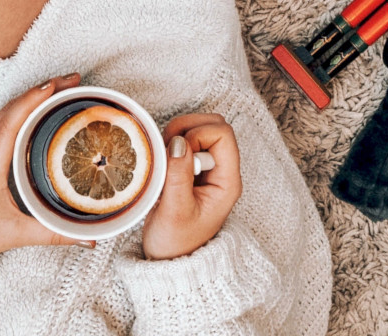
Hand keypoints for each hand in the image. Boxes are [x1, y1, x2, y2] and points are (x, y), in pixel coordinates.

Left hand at [0, 74, 80, 262]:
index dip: (32, 101)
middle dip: (39, 91)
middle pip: (8, 110)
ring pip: (2, 112)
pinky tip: (35, 108)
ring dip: (29, 96)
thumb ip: (53, 234)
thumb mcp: (15, 235)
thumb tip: (89, 237)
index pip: (9, 124)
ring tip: (59, 89)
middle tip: (70, 81)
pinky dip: (19, 108)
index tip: (55, 86)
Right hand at [142, 114, 240, 260]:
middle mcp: (221, 172)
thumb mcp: (175, 211)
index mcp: (227, 182)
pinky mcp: (191, 169)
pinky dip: (170, 143)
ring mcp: (207, 170)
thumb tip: (178, 141)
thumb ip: (178, 175)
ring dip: (177, 135)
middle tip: (166, 150)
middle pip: (213, 125)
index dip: (197, 135)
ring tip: (162, 159)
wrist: (169, 262)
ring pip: (198, 130)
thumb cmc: (175, 243)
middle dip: (186, 128)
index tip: (176, 154)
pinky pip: (184, 141)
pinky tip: (160, 162)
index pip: (223, 134)